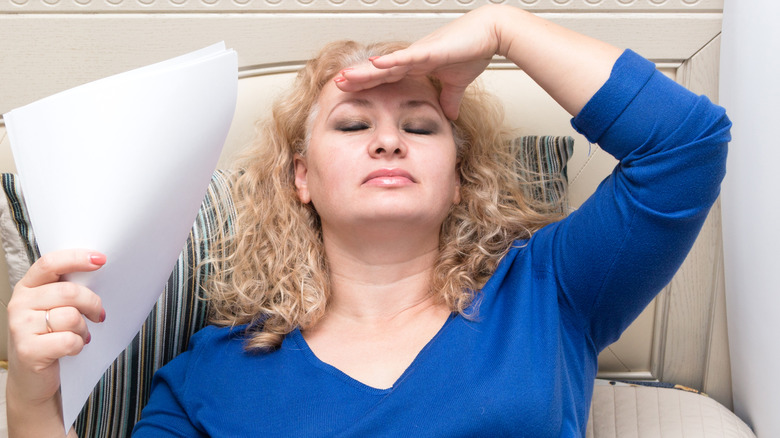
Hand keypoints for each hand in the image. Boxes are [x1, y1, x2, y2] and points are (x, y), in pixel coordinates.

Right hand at [6, 249, 105, 435]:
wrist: (32, 378)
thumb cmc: (49, 337)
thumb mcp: (54, 308)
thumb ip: (66, 289)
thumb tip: (98, 269)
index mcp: (27, 287)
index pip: (50, 263)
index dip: (76, 258)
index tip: (100, 259)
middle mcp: (19, 304)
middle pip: (68, 292)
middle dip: (92, 303)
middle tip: (98, 315)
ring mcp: (20, 327)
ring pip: (71, 317)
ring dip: (83, 329)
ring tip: (79, 335)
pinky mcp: (28, 350)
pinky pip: (69, 340)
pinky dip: (78, 346)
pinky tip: (71, 349)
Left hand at [334, 5, 505, 119]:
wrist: (491, 34)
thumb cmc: (475, 51)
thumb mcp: (457, 84)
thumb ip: (449, 99)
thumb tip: (448, 115)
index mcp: (418, 65)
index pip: (387, 78)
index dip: (368, 84)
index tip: (351, 91)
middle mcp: (413, 58)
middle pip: (379, 71)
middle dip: (359, 79)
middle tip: (338, 85)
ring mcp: (419, 53)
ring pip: (386, 64)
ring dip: (366, 72)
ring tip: (346, 78)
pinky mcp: (429, 50)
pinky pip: (406, 57)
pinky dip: (390, 62)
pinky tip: (374, 65)